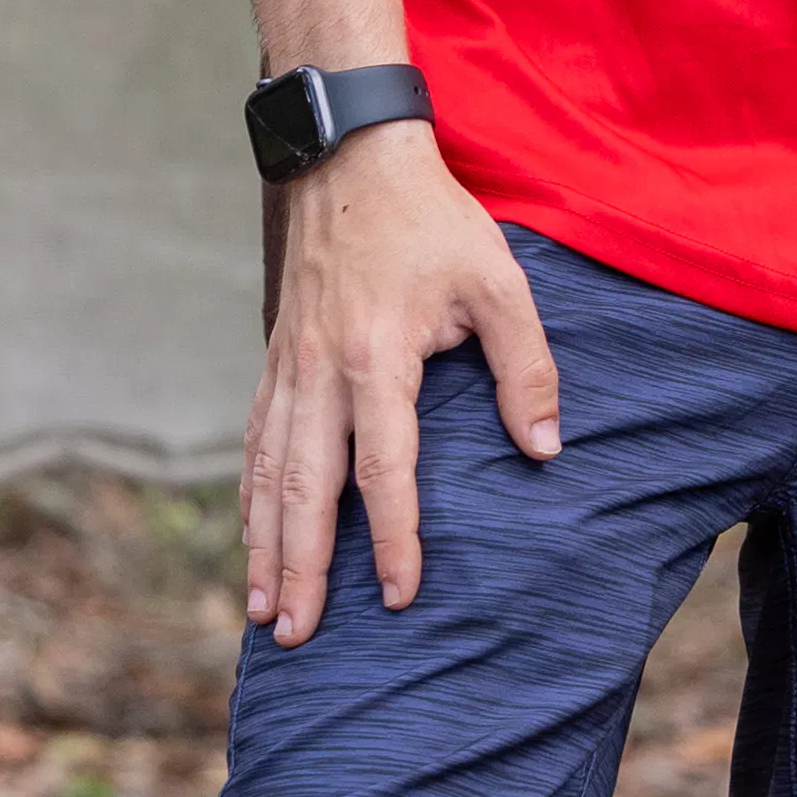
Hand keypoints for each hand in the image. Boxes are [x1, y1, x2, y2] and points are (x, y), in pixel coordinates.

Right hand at [243, 123, 560, 644]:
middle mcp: (320, 371)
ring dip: (265, 546)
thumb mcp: (501, 281)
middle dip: (302, 568)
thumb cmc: (435, 222)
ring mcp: (288, 366)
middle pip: (305, 488)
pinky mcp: (275, 359)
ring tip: (264, 611)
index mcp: (377, 356)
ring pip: (269, 473)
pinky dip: (250, 497)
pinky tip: (252, 536)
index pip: (383, 467)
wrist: (351, 159)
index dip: (393, 536)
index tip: (400, 594)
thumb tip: (545, 449)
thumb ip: (527, 366)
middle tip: (296, 637)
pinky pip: (254, 442)